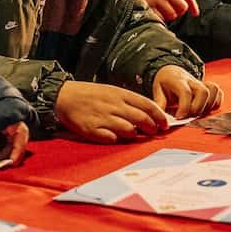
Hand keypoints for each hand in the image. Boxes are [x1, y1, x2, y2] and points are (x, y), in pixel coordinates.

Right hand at [54, 80, 168, 142]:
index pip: (147, 105)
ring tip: (134, 135)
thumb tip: (149, 114)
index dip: (159, 116)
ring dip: (135, 134)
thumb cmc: (91, 95)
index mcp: (120, 94)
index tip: (165, 124)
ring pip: (129, 130)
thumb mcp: (112, 91)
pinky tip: (116, 137)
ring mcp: (103, 118)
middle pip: (142, 119)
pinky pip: (111, 139)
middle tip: (155, 132)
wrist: (65, 96)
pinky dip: (116, 140)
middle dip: (152, 127)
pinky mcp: (92, 130)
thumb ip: (129, 102)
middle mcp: (114, 105)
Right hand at [136, 0, 199, 21]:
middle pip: (182, 8)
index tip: (195, 13)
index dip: (193, 6)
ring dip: (166, 17)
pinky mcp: (148, 6)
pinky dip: (157, 20)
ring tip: (157, 11)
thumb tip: (175, 0)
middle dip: (177, 12)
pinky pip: (159, 19)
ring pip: (172, 15)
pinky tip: (150, 14)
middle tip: (169, 12)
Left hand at [152, 65, 223, 117]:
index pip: (186, 92)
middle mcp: (192, 80)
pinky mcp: (208, 86)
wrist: (171, 71)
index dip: (184, 107)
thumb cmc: (165, 83)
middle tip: (189, 116)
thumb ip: (159, 103)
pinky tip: (206, 108)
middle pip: (203, 91)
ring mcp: (202, 83)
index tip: (179, 117)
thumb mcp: (157, 90)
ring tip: (197, 113)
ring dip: (208, 105)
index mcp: (178, 80)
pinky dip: (215, 102)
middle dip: (198, 108)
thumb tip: (161, 117)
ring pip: (213, 91)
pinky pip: (218, 93)